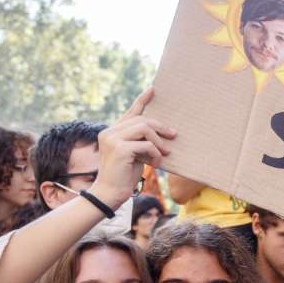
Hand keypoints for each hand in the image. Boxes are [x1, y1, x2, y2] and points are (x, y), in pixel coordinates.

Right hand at [90, 87, 176, 209]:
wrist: (110, 193)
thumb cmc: (125, 175)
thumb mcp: (134, 154)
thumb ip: (141, 141)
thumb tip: (162, 131)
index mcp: (112, 131)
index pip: (130, 112)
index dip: (143, 100)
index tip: (154, 89)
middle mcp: (109, 132)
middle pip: (142, 119)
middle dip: (160, 127)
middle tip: (173, 135)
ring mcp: (113, 139)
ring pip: (144, 128)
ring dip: (159, 141)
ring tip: (164, 152)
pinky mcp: (120, 149)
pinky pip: (146, 144)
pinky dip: (155, 153)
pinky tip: (156, 163)